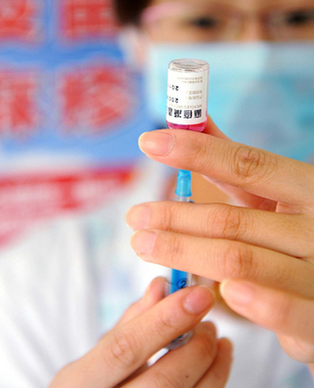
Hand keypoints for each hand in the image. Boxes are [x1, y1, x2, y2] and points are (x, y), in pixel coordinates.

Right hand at [49, 277, 232, 387]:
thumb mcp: (97, 356)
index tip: (197, 295)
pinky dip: (212, 385)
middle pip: (164, 381)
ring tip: (218, 342)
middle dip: (197, 347)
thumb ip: (131, 323)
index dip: (164, 319)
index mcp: (80, 383)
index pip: (125, 348)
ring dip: (213, 368)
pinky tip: (214, 368)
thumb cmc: (92, 387)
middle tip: (210, 323)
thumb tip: (162, 285)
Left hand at [126, 118, 313, 375]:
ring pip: (238, 259)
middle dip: (174, 216)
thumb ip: (239, 163)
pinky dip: (238, 299)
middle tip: (134, 216)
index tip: (150, 142)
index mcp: (308, 187)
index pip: (247, 164)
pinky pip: (278, 311)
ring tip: (141, 244)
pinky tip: (195, 288)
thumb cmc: (299, 230)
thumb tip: (196, 120)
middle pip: (232, 218)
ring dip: (181, 252)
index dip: (196, 152)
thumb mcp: (277, 194)